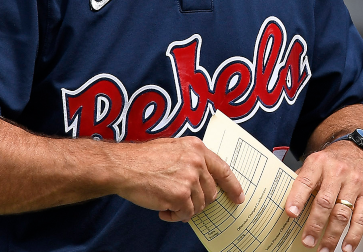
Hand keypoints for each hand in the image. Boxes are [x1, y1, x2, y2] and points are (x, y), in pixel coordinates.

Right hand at [114, 137, 244, 221]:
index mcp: (197, 148)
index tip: (238, 197)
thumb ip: (191, 159)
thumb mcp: (172, 148)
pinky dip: (175, 216)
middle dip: (198, 201)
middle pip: (211, 192)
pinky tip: (163, 209)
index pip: (223, 169)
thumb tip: (203, 179)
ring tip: (167, 203)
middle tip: (181, 201)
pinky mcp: (180, 195)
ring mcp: (190, 178)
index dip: (233, 186)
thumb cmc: (142, 159)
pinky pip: (186, 214)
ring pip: (199, 205)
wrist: (123, 166)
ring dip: (185, 209)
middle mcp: (197, 162)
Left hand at [285, 140, 362, 251]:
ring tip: (324, 249)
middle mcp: (338, 171)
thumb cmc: (332, 161)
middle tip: (307, 241)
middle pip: (325, 202)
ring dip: (332, 235)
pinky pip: (362, 218)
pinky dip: (354, 236)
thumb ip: (303, 181)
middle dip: (315, 225)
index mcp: (319, 162)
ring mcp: (355, 182)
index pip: (306, 181)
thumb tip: (286, 205)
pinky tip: (346, 247)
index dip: (297, 198)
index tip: (291, 213)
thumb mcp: (315, 162)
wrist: (360, 149)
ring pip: (342, 213)